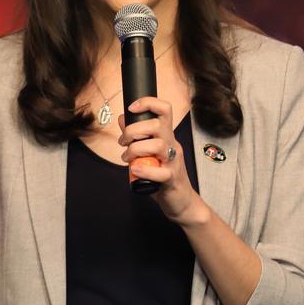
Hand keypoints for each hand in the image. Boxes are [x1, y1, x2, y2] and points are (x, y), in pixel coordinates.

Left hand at [118, 96, 205, 225]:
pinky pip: (160, 172)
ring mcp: (173, 162)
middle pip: (157, 126)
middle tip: (123, 143)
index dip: (148, 103)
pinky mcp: (172, 179)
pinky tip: (135, 170)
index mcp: (167, 136)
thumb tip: (123, 119)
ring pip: (158, 145)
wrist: (180, 201)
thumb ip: (137, 136)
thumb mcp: (149, 153)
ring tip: (127, 159)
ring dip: (135, 150)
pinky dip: (145, 170)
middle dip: (133, 131)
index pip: (164, 110)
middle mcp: (172, 145)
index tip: (132, 108)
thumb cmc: (163, 176)